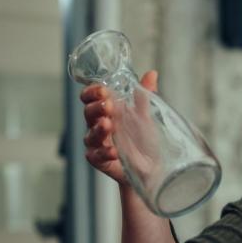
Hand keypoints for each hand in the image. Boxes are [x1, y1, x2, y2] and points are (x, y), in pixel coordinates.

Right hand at [80, 70, 158, 184]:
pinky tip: (114, 151)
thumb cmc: (144, 140)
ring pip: (90, 134)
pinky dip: (104, 153)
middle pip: (88, 113)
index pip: (92, 97)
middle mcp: (100, 125)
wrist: (153, 168)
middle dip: (96, 108)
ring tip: (108, 125)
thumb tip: (152, 73)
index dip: (93, 92)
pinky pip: (96, 156)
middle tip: (108, 105)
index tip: (102, 90)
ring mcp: (98, 144)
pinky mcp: (100, 161)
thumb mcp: (146, 116)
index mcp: (108, 111)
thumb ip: (145, 96)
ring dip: (98, 129)